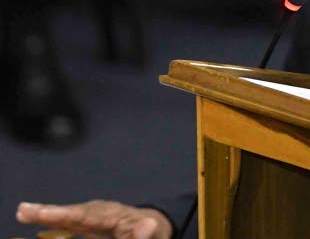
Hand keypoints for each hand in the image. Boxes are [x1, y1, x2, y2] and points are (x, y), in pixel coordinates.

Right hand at [16, 200, 171, 238]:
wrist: (152, 227)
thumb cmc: (151, 231)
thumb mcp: (152, 233)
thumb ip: (146, 232)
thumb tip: (148, 226)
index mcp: (114, 215)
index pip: (89, 216)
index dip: (67, 216)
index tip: (48, 214)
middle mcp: (100, 212)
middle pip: (73, 213)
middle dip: (50, 213)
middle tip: (24, 210)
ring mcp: (91, 218)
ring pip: (67, 217)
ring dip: (45, 215)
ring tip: (23, 212)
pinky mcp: (86, 225)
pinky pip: (66, 224)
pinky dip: (51, 220)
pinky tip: (31, 216)